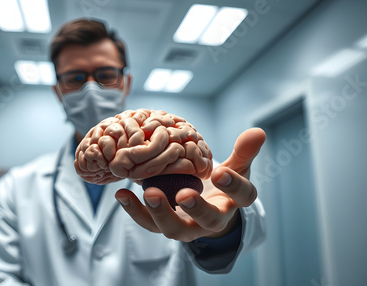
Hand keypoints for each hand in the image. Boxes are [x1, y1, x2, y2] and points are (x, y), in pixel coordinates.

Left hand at [115, 128, 265, 241]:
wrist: (205, 208)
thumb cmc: (219, 184)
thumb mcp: (235, 167)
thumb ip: (243, 152)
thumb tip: (258, 131)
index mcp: (233, 202)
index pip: (242, 197)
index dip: (234, 186)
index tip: (220, 173)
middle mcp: (211, 219)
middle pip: (208, 221)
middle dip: (196, 208)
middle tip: (183, 195)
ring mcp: (187, 226)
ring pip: (175, 229)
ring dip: (160, 213)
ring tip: (149, 192)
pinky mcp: (164, 226)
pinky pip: (149, 223)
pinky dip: (134, 210)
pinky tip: (122, 194)